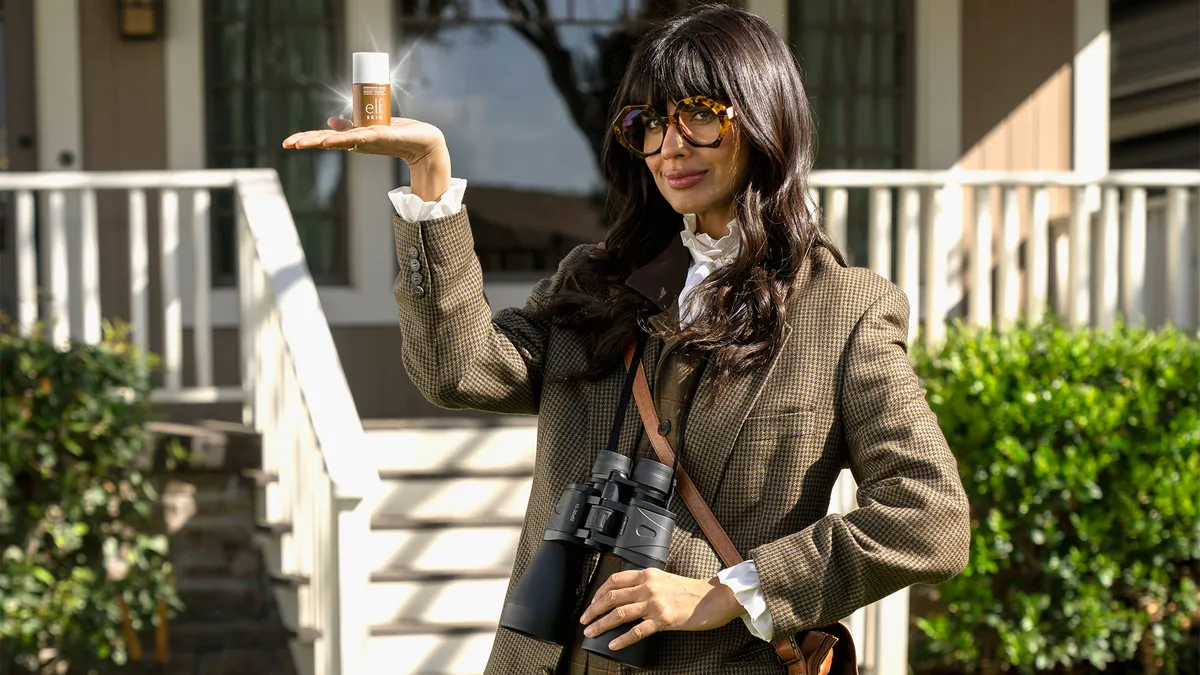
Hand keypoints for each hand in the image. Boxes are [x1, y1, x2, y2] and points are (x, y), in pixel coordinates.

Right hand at [282, 117, 450, 200]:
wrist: (424, 142)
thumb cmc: (399, 133)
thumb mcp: (370, 127)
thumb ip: (351, 125)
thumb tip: (331, 121)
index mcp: (352, 137)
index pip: (324, 136)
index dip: (306, 138)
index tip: (288, 142)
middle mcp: (356, 141)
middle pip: (326, 140)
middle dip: (306, 141)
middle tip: (286, 144)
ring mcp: (366, 141)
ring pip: (340, 140)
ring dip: (321, 140)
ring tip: (303, 143)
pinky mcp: (379, 137)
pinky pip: (358, 137)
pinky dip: (344, 139)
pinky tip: (329, 141)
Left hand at [579, 568, 743, 650]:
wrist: (712, 598)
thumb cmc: (689, 590)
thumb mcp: (663, 579)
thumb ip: (644, 583)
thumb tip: (624, 595)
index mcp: (646, 574)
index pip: (614, 580)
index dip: (598, 593)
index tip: (591, 603)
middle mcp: (648, 587)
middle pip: (611, 597)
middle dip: (593, 610)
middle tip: (584, 620)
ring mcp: (654, 603)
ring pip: (619, 613)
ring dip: (601, 624)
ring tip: (590, 632)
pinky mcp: (663, 619)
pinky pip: (637, 631)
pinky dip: (622, 639)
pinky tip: (613, 644)